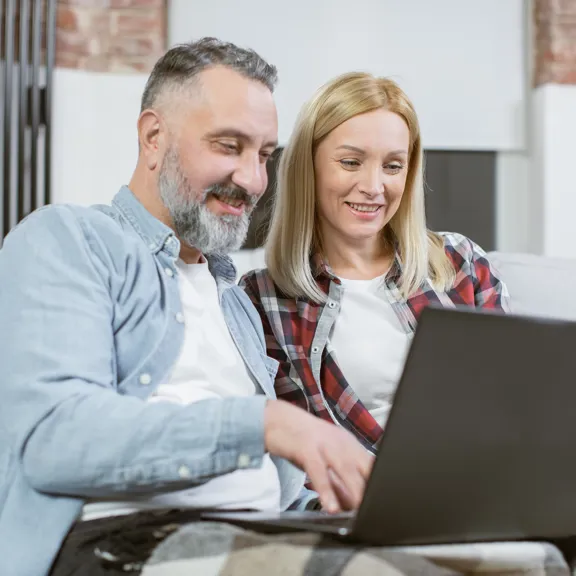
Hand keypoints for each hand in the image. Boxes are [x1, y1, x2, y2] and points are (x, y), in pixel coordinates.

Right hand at [264, 399, 373, 513]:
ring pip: (346, 469)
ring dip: (355, 491)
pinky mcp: (306, 448)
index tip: (385, 501)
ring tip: (361, 511)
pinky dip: (326, 490)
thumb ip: (339, 482)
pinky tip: (331, 506)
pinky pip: (319, 472)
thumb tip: (352, 506)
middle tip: (377, 510)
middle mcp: (341, 442)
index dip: (381, 482)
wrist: (277, 419)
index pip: (373, 464)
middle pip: (364, 467)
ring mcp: (324, 444)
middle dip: (372, 489)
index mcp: (350, 444)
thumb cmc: (303, 441)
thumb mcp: (326, 459)